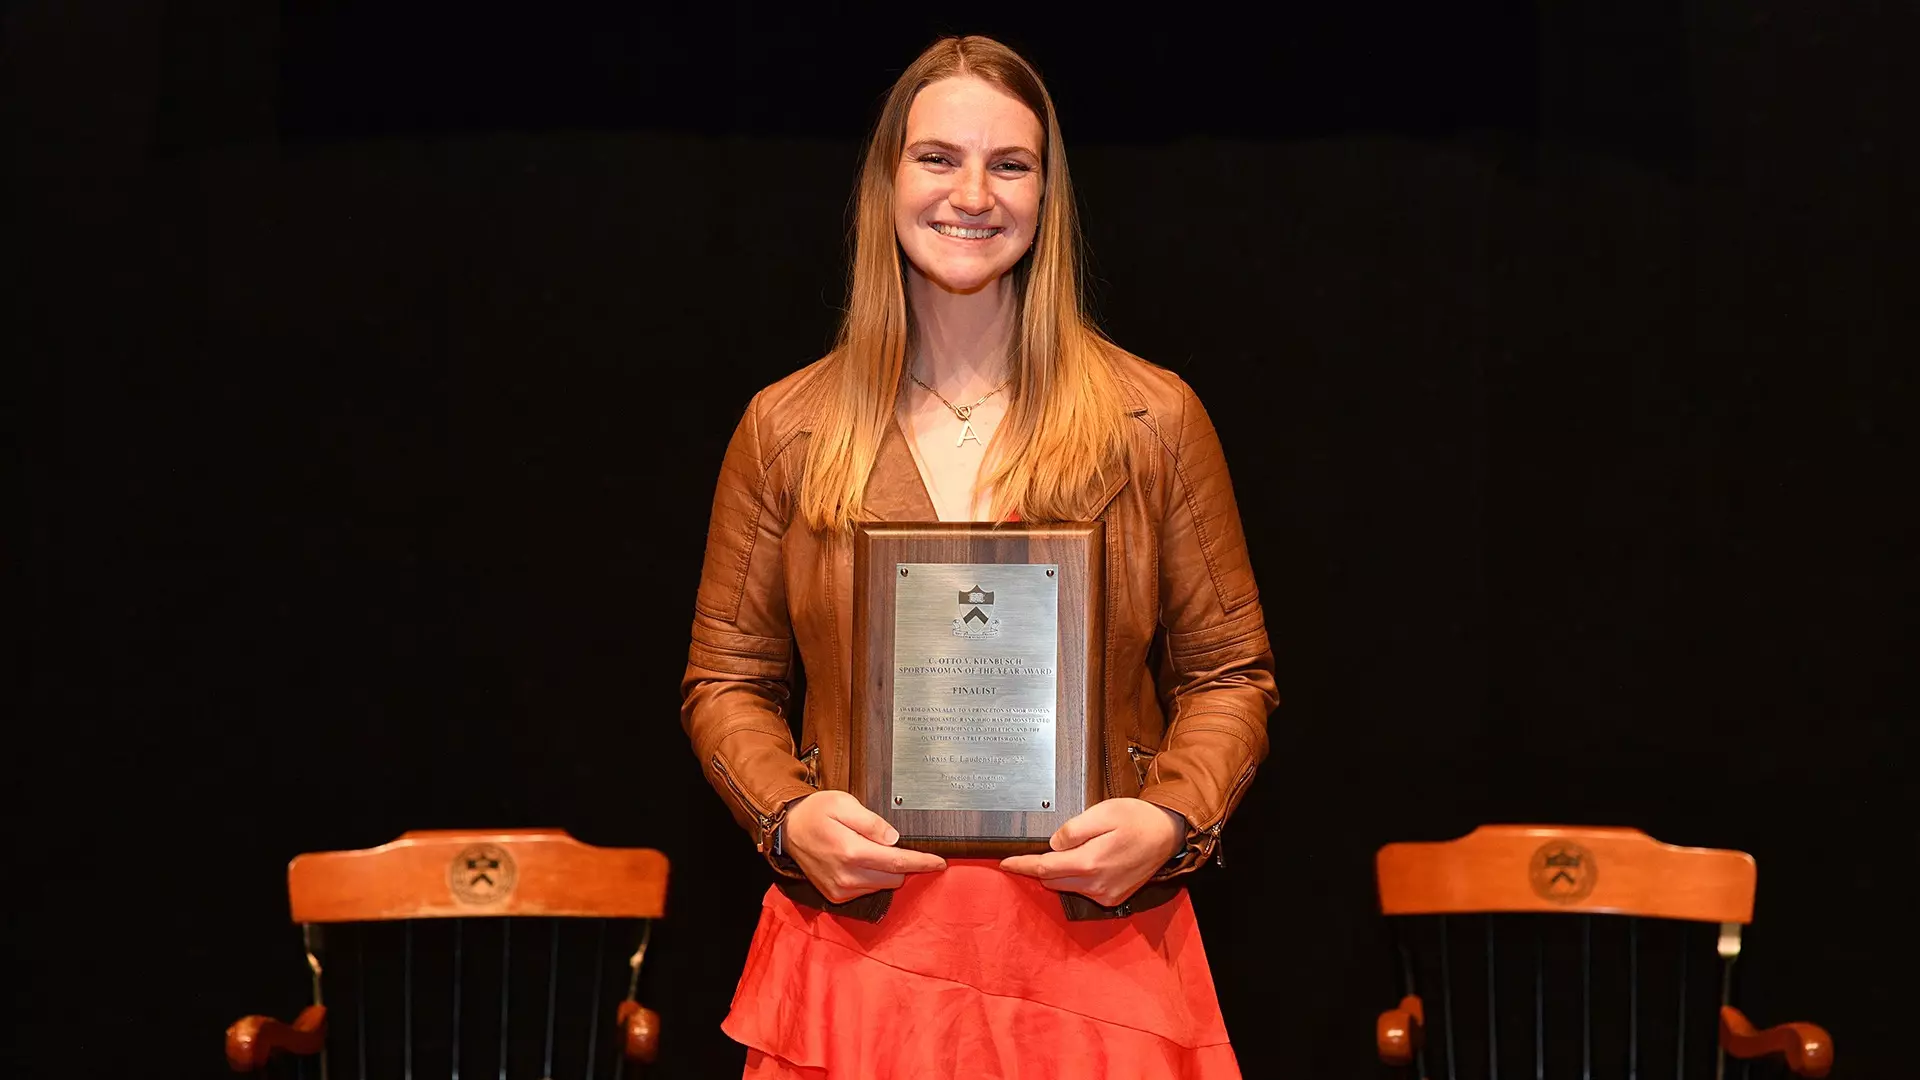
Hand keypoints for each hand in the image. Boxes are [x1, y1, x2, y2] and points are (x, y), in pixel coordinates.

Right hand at [781, 790, 946, 902]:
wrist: (788, 830)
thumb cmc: (816, 812)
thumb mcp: (844, 803)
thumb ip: (871, 822)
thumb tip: (894, 838)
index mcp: (851, 852)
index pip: (898, 862)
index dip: (922, 862)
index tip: (940, 862)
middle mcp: (846, 876)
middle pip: (894, 877)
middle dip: (902, 863)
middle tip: (891, 843)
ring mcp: (840, 889)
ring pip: (882, 885)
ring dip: (886, 871)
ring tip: (868, 849)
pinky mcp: (836, 896)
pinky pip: (867, 890)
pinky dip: (871, 877)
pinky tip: (859, 861)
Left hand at [998, 797, 1186, 907]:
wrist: (1168, 835)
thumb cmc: (1136, 819)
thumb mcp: (1102, 812)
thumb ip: (1073, 830)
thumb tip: (1053, 844)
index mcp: (1090, 862)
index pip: (1044, 868)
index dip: (1022, 865)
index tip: (1004, 863)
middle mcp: (1096, 884)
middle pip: (1052, 880)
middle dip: (1041, 866)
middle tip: (1044, 847)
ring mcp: (1106, 894)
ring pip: (1066, 886)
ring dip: (1061, 871)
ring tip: (1080, 847)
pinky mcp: (1113, 898)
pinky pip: (1083, 890)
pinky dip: (1077, 878)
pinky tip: (1090, 859)